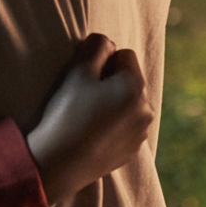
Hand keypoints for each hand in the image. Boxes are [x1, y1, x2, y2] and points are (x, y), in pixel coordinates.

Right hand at [26, 33, 153, 204]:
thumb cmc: (68, 112)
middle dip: (111, 80)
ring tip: (87, 114)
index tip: (86, 75)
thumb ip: (97, 46)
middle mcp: (146, 110)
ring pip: (128, 103)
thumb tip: (107, 43)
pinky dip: (112, 123)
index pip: (125, 54)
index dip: (103, 59)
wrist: (60, 163)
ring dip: (112, 102)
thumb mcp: (78, 70)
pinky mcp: (131, 151)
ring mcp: (140, 134)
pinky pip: (124, 126)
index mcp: (135, 88)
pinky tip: (91, 131)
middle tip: (84, 94)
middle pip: (129, 80)